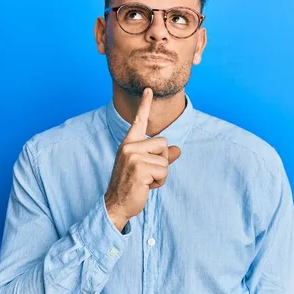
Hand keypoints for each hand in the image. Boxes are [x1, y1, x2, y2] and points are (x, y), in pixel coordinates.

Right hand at [104, 87, 180, 230]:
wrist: (116, 204)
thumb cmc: (131, 185)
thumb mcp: (147, 168)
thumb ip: (162, 157)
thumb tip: (178, 150)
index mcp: (129, 143)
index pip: (139, 121)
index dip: (145, 105)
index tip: (148, 89)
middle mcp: (129, 146)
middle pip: (163, 143)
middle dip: (162, 161)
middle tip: (147, 174)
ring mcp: (133, 157)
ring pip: (165, 159)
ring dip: (161, 174)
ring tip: (145, 181)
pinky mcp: (139, 168)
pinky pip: (163, 171)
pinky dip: (159, 182)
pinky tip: (146, 187)